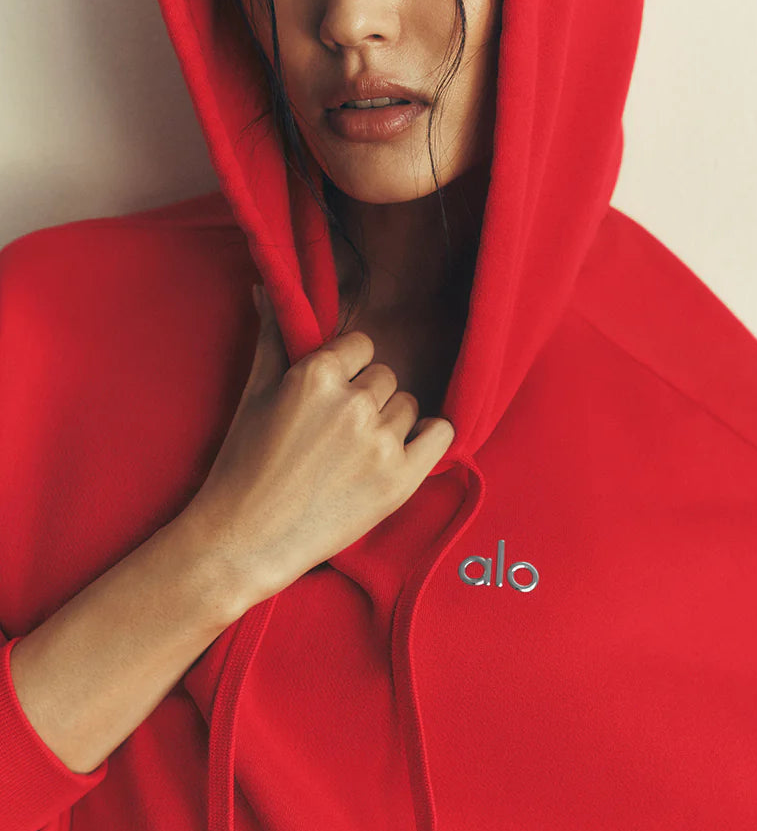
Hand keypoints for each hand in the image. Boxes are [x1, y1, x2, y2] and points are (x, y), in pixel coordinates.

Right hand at [180, 284, 455, 612]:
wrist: (243, 541)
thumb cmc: (242, 467)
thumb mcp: (253, 395)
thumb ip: (273, 339)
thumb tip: (267, 289)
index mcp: (317, 376)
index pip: (361, 347)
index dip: (347, 371)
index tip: (331, 398)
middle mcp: (353, 403)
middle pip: (385, 378)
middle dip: (366, 400)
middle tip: (337, 436)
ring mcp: (380, 443)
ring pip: (408, 407)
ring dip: (390, 424)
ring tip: (355, 455)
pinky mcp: (401, 480)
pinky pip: (441, 435)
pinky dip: (430, 439)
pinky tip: (408, 450)